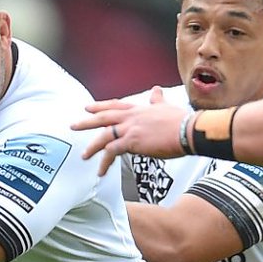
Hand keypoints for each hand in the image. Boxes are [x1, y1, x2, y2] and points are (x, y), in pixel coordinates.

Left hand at [71, 87, 185, 175]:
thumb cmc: (182, 121)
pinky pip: (111, 152)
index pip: (115, 105)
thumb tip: (156, 90)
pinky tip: (100, 171)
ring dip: (92, 147)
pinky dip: (104, 162)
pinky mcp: (132, 142)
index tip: (89, 107)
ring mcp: (130, 129)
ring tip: (84, 156)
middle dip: (86, 121)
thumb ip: (158, 100)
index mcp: (139, 109)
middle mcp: (132, 117)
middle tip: (73, 125)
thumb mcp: (166, 107)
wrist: (189, 131)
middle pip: (103, 117)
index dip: (101, 106)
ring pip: (104, 136)